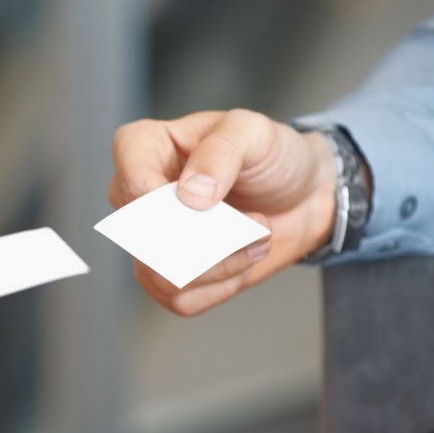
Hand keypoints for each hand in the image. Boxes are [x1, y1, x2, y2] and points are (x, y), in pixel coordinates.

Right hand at [109, 109, 343, 315]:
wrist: (301, 196)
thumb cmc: (271, 155)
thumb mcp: (254, 133)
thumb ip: (220, 152)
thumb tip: (190, 196)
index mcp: (143, 147)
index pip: (132, 184)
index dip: (168, 205)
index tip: (211, 203)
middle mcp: (136, 196)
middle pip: (145, 238)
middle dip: (211, 238)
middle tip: (255, 221)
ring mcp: (149, 240)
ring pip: (161, 276)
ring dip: (223, 264)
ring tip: (258, 237)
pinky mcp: (169, 277)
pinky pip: (180, 299)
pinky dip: (224, 285)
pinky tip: (244, 259)